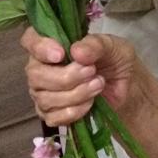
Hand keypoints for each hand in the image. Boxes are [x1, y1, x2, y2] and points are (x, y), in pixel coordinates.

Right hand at [22, 27, 136, 127]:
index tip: (61, 54)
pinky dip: (75, 111)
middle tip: (92, 72)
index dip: (40, 47)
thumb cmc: (116, 60)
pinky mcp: (51, 114)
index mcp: (53, 44)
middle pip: (36, 75)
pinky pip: (53, 117)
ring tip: (98, 84)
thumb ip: (96, 45)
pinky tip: (90, 103)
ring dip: (76, 94)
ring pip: (45, 98)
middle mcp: (42, 68)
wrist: (127, 87)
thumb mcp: (114, 46)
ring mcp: (43, 93)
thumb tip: (77, 51)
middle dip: (67, 77)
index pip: (30, 40)